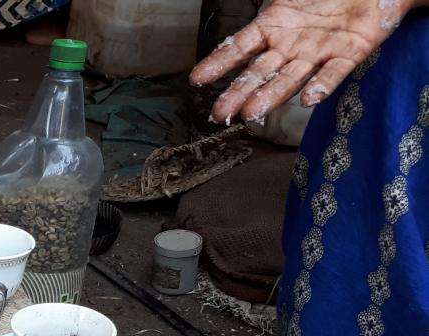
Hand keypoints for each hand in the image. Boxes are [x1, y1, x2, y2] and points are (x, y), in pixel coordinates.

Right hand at [190, 0, 408, 122]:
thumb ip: (269, 2)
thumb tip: (249, 8)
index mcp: (272, 27)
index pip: (239, 48)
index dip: (218, 63)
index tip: (196, 80)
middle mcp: (290, 46)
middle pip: (259, 73)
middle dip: (238, 93)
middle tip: (221, 114)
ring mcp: (317, 52)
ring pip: (289, 78)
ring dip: (271, 96)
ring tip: (252, 113)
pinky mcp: (350, 53)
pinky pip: (334, 72)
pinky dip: (322, 85)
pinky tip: (308, 98)